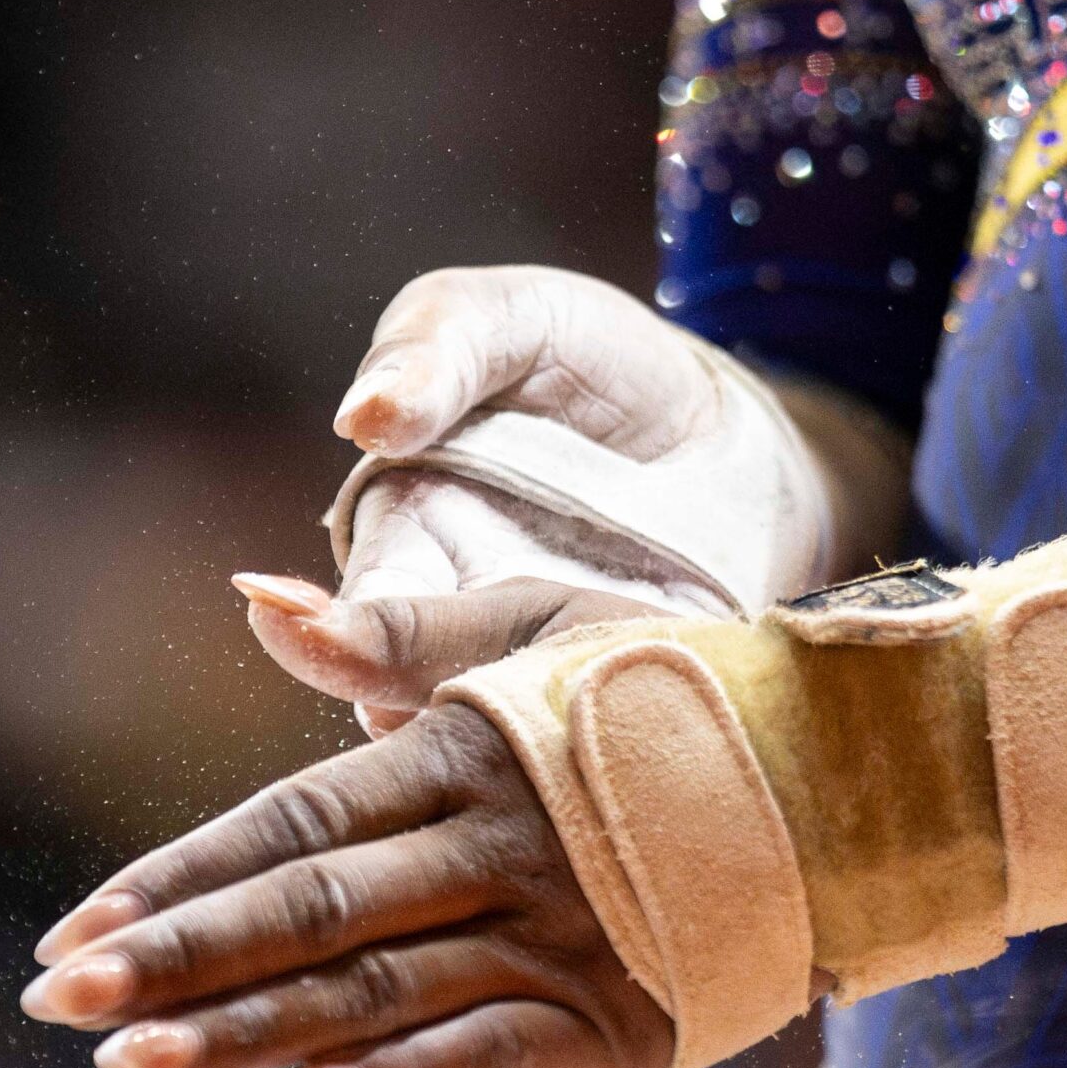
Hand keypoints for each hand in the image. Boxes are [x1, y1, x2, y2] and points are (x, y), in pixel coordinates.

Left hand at [27, 583, 676, 1067]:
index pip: (298, 819)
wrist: (846, 773)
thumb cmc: (671, 691)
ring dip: (251, 1032)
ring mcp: (563, 935)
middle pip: (315, 908)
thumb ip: (397, 632)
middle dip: (177, 958)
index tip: (76, 924)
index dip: (185, 871)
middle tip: (54, 1003)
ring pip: (381, 990)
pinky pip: (494, 1052)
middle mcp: (505, 845)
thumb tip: (254, 600)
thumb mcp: (543, 627)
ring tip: (132, 1065)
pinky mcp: (620, 1017)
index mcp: (473, 750)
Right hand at [254, 263, 903, 733]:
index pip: (354, 626)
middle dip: (453, 711)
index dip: (343, 646)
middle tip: (489, 697)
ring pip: (527, 745)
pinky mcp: (650, 699)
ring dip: (547, 736)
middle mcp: (468, 634)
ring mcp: (559, 676)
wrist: (723, 419)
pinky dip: (643, 736)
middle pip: (434, 708)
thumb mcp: (509, 322)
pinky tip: (664, 701)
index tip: (349, 650)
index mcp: (409, 546)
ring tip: (587, 695)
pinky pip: (633, 745)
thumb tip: (366, 418)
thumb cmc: (586, 360)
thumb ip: (438, 351)